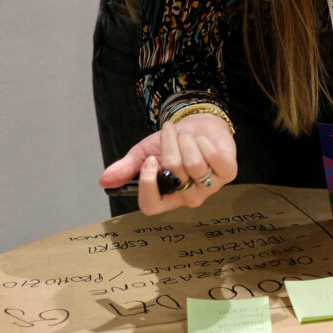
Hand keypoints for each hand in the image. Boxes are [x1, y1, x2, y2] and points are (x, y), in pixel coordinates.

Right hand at [99, 114, 236, 214]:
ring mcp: (208, 187)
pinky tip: (203, 142)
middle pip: (173, 174)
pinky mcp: (228, 174)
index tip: (150, 159)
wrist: (196, 126)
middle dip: (169, 145)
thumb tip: (104, 181)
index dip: (149, 182)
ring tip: (186, 136)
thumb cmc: (171, 144)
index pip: (151, 206)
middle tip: (171, 134)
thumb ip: (126, 168)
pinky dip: (205, 142)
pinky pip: (214, 158)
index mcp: (164, 197)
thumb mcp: (144, 153)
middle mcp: (187, 197)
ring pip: (193, 165)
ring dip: (186, 140)